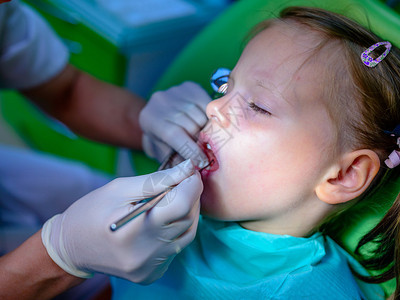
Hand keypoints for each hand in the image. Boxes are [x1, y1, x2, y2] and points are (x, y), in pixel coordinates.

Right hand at [41, 160, 201, 283]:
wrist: (71, 248)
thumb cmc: (91, 211)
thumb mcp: (120, 188)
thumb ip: (157, 180)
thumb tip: (188, 168)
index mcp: (136, 229)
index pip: (181, 204)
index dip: (192, 185)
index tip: (190, 172)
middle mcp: (146, 254)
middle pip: (187, 219)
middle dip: (190, 196)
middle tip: (181, 182)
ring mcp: (150, 268)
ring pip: (187, 234)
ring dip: (186, 213)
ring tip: (173, 199)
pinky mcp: (152, 274)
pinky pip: (176, 248)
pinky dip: (176, 231)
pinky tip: (163, 221)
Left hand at [140, 81, 210, 167]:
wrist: (155, 114)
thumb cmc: (160, 139)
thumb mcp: (162, 151)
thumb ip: (175, 160)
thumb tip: (192, 171)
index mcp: (151, 120)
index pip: (174, 135)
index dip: (191, 149)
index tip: (203, 162)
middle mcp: (161, 102)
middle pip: (190, 124)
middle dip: (202, 140)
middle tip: (210, 152)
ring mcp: (175, 91)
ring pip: (201, 114)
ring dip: (209, 128)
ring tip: (212, 139)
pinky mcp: (189, 86)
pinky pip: (207, 103)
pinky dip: (212, 115)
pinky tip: (213, 124)